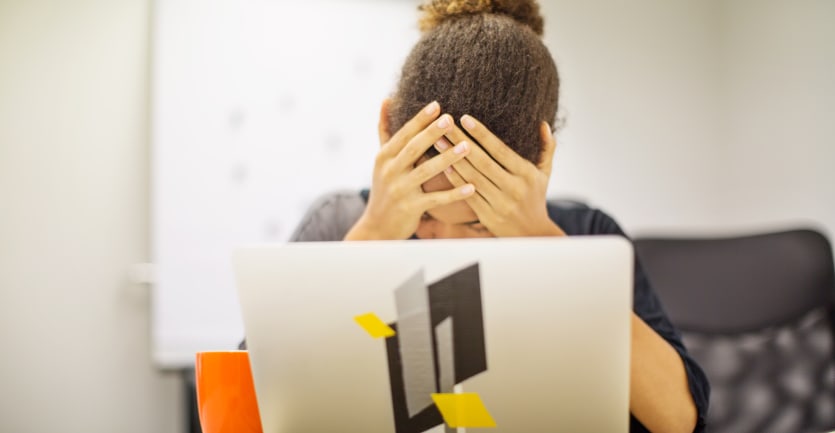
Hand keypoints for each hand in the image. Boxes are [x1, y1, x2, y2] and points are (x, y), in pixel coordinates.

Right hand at [344, 100, 476, 239]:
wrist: (377, 226)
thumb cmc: (385, 188)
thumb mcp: (381, 159)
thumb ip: (385, 130)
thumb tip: (387, 99)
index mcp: (384, 156)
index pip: (403, 134)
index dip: (420, 119)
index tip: (437, 105)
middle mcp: (389, 171)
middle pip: (413, 148)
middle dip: (432, 133)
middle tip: (452, 120)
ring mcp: (399, 190)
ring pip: (426, 171)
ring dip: (447, 158)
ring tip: (467, 147)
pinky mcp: (410, 209)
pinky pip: (435, 199)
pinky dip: (453, 193)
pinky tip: (471, 187)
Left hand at [437, 115, 564, 237]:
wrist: (533, 234)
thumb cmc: (536, 198)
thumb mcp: (545, 173)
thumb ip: (547, 148)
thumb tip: (543, 123)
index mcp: (526, 174)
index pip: (500, 150)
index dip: (482, 134)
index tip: (465, 118)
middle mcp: (513, 188)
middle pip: (482, 161)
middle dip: (461, 142)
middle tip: (444, 125)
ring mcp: (499, 204)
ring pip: (472, 178)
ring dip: (453, 159)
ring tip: (438, 142)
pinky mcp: (487, 216)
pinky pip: (468, 195)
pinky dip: (455, 180)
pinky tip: (443, 166)